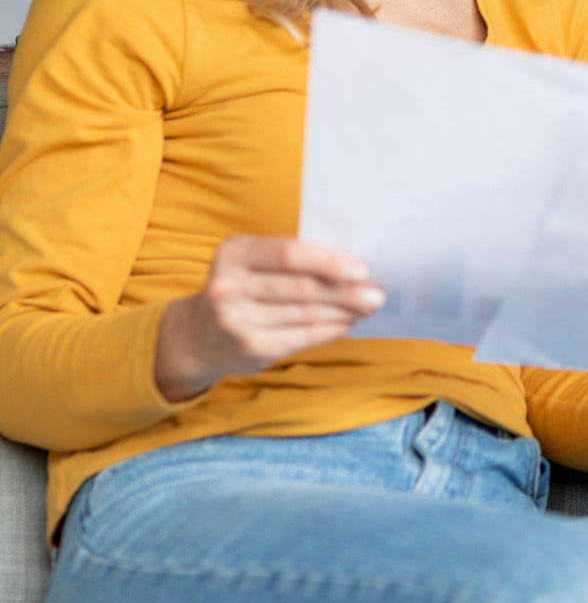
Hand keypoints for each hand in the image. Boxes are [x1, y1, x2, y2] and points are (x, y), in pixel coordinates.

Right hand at [154, 236, 382, 402]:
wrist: (197, 334)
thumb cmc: (244, 286)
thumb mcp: (254, 262)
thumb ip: (294, 260)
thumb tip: (354, 268)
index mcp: (234, 253)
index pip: (288, 254)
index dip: (328, 262)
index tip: (361, 269)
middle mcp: (228, 286)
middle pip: (301, 288)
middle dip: (345, 291)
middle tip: (376, 294)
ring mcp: (235, 321)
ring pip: (305, 315)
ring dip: (343, 312)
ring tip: (366, 307)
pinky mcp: (248, 349)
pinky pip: (301, 338)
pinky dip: (329, 330)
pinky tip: (346, 324)